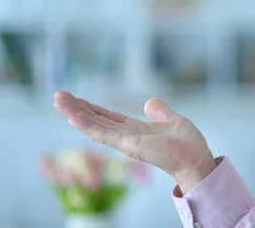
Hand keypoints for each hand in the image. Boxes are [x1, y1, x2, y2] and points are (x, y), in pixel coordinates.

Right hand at [53, 91, 215, 193]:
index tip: (76, 99)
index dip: (92, 109)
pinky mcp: (127, 145)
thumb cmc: (188, 144)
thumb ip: (160, 111)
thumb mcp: (172, 120)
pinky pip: (102, 133)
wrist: (195, 158)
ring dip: (75, 113)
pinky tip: (72, 117)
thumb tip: (149, 102)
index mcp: (136, 130)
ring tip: (58, 100)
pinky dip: (86, 125)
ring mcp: (124, 141)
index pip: (108, 118)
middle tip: (58, 96)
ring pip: (94, 126)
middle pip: (96, 120)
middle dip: (77, 109)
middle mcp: (126, 136)